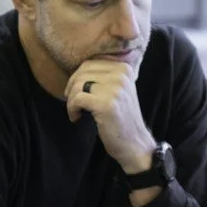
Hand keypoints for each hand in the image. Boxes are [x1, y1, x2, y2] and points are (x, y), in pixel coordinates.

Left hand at [66, 57, 155, 173]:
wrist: (134, 143)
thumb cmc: (122, 119)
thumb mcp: (119, 91)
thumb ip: (104, 77)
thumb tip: (76, 71)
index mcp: (124, 69)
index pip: (90, 63)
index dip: (77, 77)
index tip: (77, 92)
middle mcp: (121, 75)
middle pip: (82, 72)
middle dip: (71, 88)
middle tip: (73, 103)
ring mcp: (114, 89)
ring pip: (78, 85)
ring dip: (71, 100)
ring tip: (76, 111)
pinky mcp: (106, 104)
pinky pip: (77, 99)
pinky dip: (72, 109)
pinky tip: (76, 117)